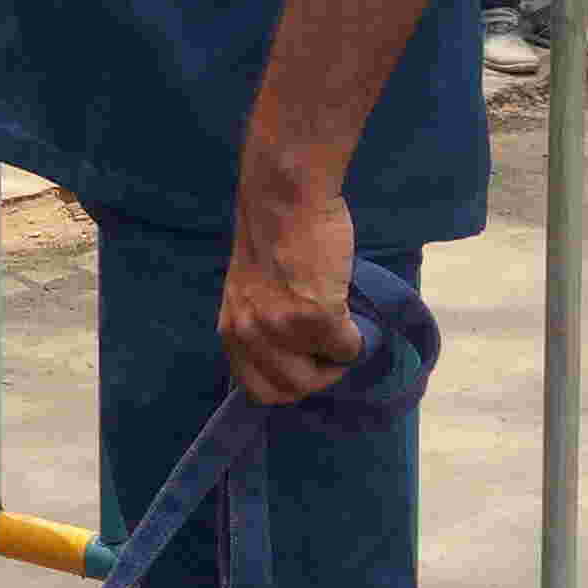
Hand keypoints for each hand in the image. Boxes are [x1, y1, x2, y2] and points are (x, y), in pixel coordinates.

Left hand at [219, 176, 359, 406]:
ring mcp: (280, 328)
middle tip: (329, 347)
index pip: (255, 389)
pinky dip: (356, 336)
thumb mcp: (250, 291)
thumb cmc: (272, 234)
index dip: (287, 383)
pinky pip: (346, 348)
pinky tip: (348, 308)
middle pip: (288, 390)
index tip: (305, 363)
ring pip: (318, 376)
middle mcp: (249, 334)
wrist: (284, 196)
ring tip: (340, 328)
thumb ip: (260, 323)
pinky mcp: (314, 317)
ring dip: (336, 358)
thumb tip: (292, 353)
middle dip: (316, 376)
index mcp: (231, 328)